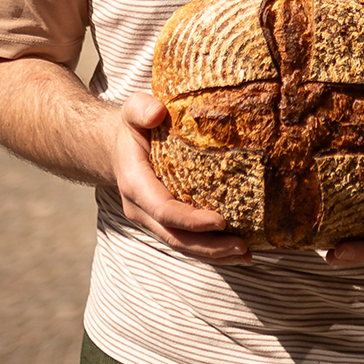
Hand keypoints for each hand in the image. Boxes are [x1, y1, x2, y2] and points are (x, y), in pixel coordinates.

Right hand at [108, 84, 251, 262]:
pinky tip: (236, 250)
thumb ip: (142, 108)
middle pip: (176, 237)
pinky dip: (210, 248)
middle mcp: (141, 209)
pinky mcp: (164, 222)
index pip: (164, 210)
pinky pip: (186, 240)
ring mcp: (151, 219)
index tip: (221, 221)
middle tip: (244, 247)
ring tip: (246, 254)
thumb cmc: (133, 126)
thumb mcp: (133, 110)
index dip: (191, 220)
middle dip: (209, 246)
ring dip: (214, 253)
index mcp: (135, 184)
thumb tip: (157, 112)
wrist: (117, 147)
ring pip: (182, 244)